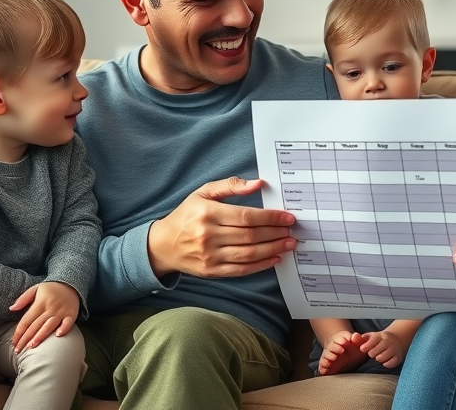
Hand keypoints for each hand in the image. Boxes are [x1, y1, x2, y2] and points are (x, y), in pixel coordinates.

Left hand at [9, 281, 79, 351]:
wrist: (71, 284)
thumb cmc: (50, 289)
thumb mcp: (35, 289)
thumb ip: (23, 298)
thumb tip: (11, 309)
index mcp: (40, 303)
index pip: (26, 320)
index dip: (19, 332)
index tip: (13, 343)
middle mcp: (50, 308)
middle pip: (35, 326)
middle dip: (25, 339)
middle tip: (18, 350)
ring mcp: (62, 312)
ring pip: (49, 326)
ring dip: (40, 336)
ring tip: (31, 346)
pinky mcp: (72, 314)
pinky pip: (68, 323)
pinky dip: (64, 328)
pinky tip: (58, 335)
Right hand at [147, 178, 296, 278]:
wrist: (163, 245)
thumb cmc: (187, 216)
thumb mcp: (203, 193)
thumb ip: (230, 185)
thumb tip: (258, 184)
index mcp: (208, 213)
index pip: (246, 216)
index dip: (270, 218)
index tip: (287, 217)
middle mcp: (208, 236)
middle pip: (251, 236)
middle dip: (275, 233)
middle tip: (292, 231)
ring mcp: (210, 256)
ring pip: (249, 254)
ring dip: (273, 249)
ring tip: (288, 244)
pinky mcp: (212, 271)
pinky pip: (241, 270)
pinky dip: (261, 265)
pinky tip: (274, 258)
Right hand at [318, 330, 367, 374]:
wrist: (346, 355)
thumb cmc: (352, 347)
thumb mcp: (357, 343)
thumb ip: (358, 339)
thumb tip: (355, 336)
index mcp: (340, 340)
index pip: (339, 338)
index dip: (342, 340)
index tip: (345, 342)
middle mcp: (332, 348)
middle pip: (331, 346)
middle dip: (336, 348)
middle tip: (342, 350)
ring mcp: (328, 357)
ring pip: (326, 356)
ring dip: (329, 356)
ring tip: (334, 358)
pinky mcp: (326, 366)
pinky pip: (322, 367)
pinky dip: (322, 368)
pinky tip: (325, 370)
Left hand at [358, 329, 409, 368]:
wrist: (398, 338)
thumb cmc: (381, 339)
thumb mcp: (372, 336)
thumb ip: (362, 337)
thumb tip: (354, 337)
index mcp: (380, 336)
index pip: (372, 341)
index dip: (366, 346)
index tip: (363, 349)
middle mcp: (388, 342)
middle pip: (375, 352)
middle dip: (371, 354)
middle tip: (372, 353)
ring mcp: (394, 349)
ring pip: (382, 358)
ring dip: (378, 359)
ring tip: (379, 356)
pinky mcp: (398, 357)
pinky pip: (391, 363)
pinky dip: (387, 364)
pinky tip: (385, 361)